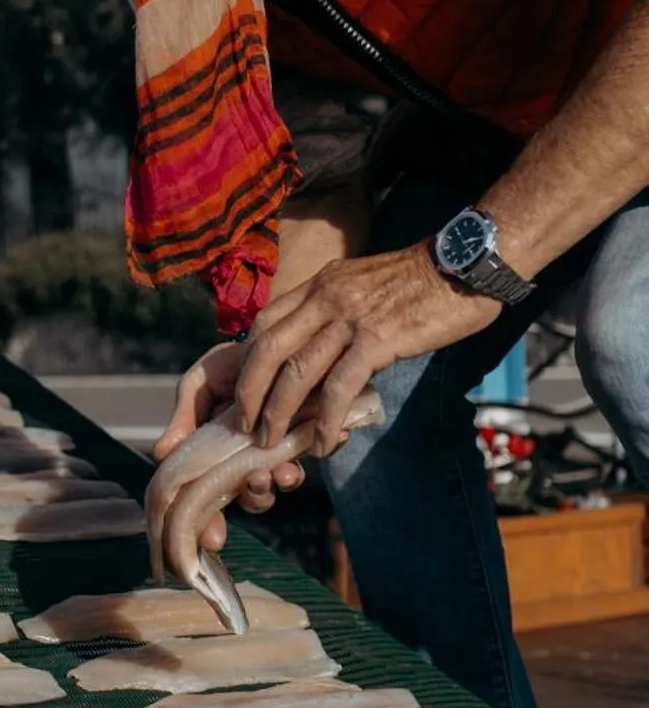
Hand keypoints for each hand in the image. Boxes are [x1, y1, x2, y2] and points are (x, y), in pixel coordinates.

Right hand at [154, 341, 306, 552]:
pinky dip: (326, 445)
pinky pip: (320, 448)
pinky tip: (333, 436)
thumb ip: (183, 418)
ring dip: (284, 479)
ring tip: (285, 467)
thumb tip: (160, 453)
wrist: (267, 339)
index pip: (208, 501)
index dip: (208, 524)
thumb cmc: (227, 367)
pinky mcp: (311, 434)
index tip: (213, 538)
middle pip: (252, 497)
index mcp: (216, 457)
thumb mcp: (198, 385)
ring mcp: (281, 451)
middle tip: (257, 481)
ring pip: (283, 480)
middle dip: (255, 496)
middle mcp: (249, 461)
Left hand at [236, 241, 500, 456]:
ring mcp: (350, 318)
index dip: (248, 360)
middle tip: (243, 424)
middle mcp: (326, 298)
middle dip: (249, 391)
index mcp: (320, 284)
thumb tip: (322, 351)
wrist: (465, 265)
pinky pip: (340, 386)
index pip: (266, 321)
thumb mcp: (363, 284)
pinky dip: (326, 419)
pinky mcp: (378, 340)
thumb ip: (337, 310)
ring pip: (297, 370)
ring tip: (270, 440)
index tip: (244, 389)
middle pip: (268, 347)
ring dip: (278, 411)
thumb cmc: (423, 280)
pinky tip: (322, 442)